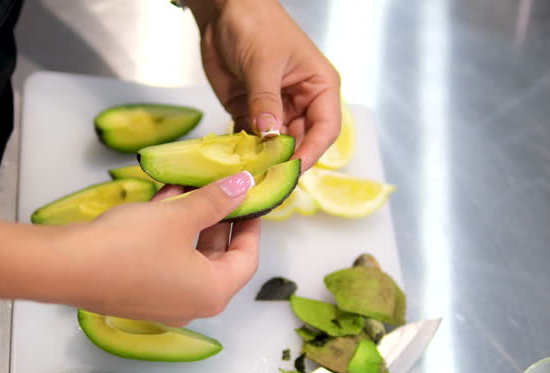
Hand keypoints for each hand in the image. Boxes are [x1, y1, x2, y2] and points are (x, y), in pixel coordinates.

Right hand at [38, 172, 260, 326]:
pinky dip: (168, 233)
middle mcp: (192, 305)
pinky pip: (164, 260)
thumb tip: (243, 186)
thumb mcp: (179, 216)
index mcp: (212, 292)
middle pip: (217, 258)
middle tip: (220, 187)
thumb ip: (216, 200)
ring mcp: (162, 302)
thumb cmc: (130, 245)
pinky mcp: (137, 293)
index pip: (247, 259)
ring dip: (190, 220)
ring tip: (189, 185)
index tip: (249, 197)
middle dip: (218, 219)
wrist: (66, 268)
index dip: (251, 224)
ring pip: (188, 256)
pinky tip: (162, 200)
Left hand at [188, 0, 341, 169]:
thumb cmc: (256, 23)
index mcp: (319, 88)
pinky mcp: (250, 112)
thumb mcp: (263, 63)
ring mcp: (275, 110)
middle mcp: (301, 103)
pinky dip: (244, 152)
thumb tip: (270, 137)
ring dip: (263, 160)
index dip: (310, 152)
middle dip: (285, 161)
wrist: (224, 9)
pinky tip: (235, 161)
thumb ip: (266, 101)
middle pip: (300, 143)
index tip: (291, 169)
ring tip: (248, 174)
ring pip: (275, 146)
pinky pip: (251, 140)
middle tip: (265, 178)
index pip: (325, 130)